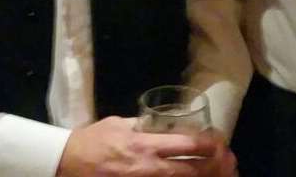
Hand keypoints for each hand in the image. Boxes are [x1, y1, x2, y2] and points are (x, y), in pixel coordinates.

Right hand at [56, 116, 235, 176]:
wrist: (66, 164)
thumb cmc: (92, 141)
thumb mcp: (118, 124)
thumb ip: (142, 125)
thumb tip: (160, 123)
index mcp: (145, 145)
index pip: (188, 145)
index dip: (210, 145)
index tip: (220, 142)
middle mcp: (149, 167)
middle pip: (193, 171)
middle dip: (217, 167)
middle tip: (229, 162)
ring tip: (222, 175)